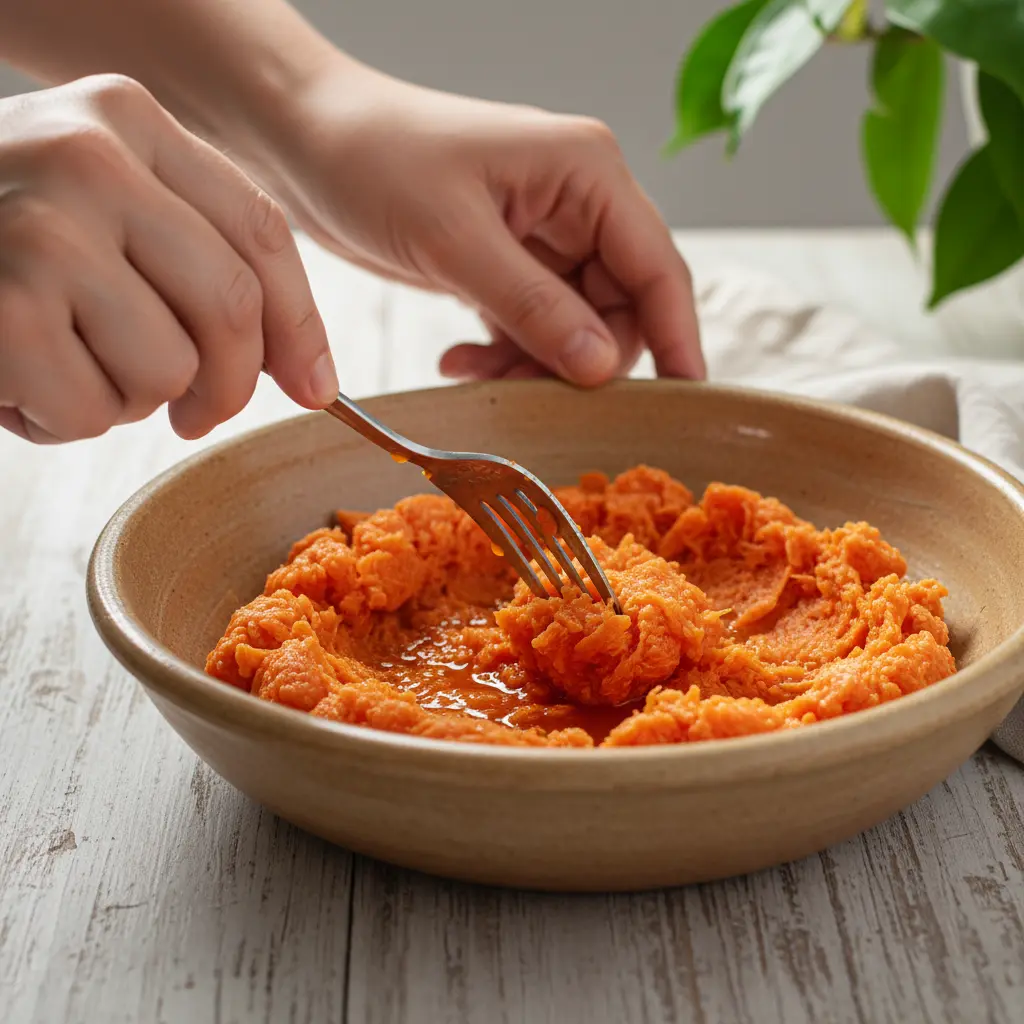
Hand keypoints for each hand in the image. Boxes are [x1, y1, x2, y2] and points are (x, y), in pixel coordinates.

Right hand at [0, 75, 336, 443]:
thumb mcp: (96, 214)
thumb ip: (193, 262)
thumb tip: (307, 373)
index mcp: (127, 120)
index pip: (261, 232)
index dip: (301, 326)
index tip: (319, 390)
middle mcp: (91, 155)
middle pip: (233, 308)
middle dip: (228, 386)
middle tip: (192, 414)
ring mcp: (44, 225)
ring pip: (169, 369)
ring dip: (123, 399)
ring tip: (62, 365)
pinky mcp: (5, 304)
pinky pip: (93, 411)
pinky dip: (59, 419)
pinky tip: (11, 378)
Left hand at [264, 66, 703, 385]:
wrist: (305, 141)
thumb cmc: (375, 160)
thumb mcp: (455, 240)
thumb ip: (534, 306)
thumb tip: (602, 367)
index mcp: (586, 172)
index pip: (656, 266)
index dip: (676, 338)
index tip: (684, 400)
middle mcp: (576, 202)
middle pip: (619, 308)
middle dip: (579, 361)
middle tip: (525, 391)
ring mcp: (542, 235)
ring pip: (574, 327)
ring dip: (531, 363)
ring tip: (472, 369)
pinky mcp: (507, 262)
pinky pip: (532, 327)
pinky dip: (503, 352)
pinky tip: (458, 358)